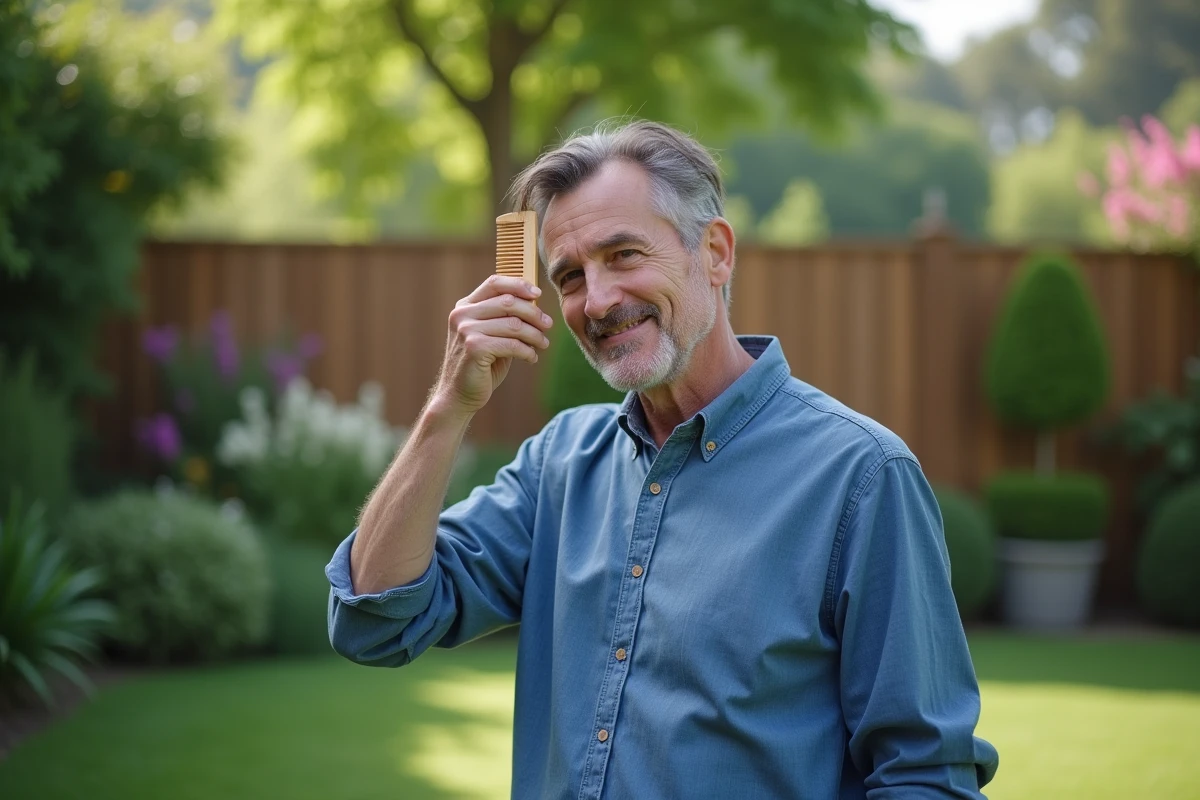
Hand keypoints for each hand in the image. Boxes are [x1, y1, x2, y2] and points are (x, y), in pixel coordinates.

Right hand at [430, 274, 552, 419]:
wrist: (458, 394)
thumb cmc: (479, 364)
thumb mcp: (489, 334)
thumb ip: (504, 317)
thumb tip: (534, 304)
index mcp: (464, 306)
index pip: (494, 283)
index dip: (518, 284)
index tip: (537, 294)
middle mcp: (462, 314)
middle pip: (508, 302)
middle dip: (534, 313)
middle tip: (547, 325)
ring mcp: (466, 330)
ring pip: (514, 325)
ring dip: (535, 335)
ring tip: (543, 344)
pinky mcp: (474, 347)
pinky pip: (512, 345)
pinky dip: (527, 351)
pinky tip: (531, 358)